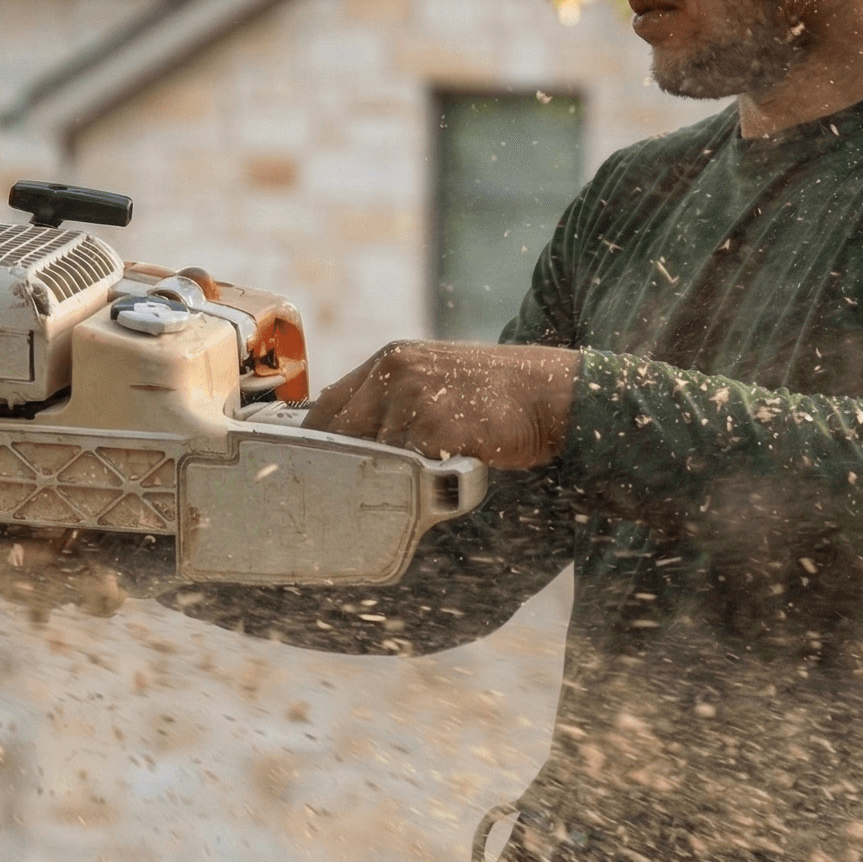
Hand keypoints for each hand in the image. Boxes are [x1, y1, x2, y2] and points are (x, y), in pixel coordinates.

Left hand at [304, 341, 578, 468]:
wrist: (551, 394)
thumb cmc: (494, 397)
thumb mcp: (435, 381)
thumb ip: (392, 402)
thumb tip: (346, 446)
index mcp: (389, 361)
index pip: (326, 408)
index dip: (315, 446)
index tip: (311, 474)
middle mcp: (393, 372)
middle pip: (339, 436)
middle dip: (341, 470)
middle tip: (346, 500)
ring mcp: (414, 397)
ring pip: (374, 457)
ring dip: (388, 479)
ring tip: (412, 486)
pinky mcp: (437, 425)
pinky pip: (409, 469)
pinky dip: (419, 484)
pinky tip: (438, 482)